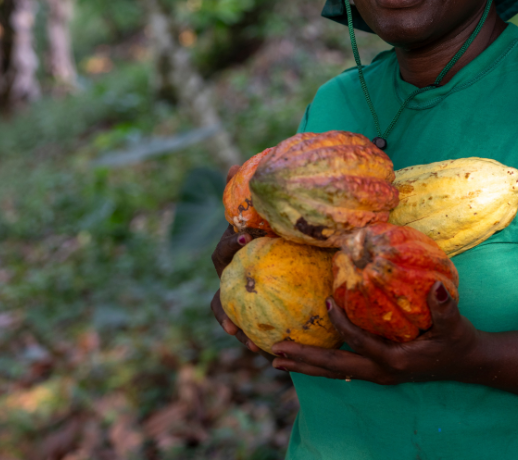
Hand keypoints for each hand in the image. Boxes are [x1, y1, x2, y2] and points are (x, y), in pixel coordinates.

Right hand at [210, 164, 264, 354]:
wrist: (294, 243)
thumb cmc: (278, 226)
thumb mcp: (273, 213)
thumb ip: (253, 195)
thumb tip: (231, 165)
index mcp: (235, 247)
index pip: (225, 247)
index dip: (232, 243)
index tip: (247, 238)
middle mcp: (233, 272)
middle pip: (222, 288)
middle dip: (225, 304)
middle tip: (235, 316)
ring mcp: (239, 292)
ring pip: (228, 312)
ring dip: (234, 328)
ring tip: (248, 343)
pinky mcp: (251, 308)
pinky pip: (247, 326)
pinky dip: (251, 338)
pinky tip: (265, 352)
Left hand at [270, 282, 481, 384]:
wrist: (466, 362)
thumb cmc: (458, 340)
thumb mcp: (454, 324)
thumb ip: (445, 307)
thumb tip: (438, 286)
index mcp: (395, 360)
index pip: (360, 343)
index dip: (342, 324)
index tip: (326, 303)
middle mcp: (381, 371)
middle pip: (335, 368)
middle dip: (304, 359)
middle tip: (274, 351)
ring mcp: (378, 374)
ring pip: (335, 372)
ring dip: (306, 365)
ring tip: (277, 360)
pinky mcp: (378, 370)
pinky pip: (343, 369)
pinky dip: (321, 364)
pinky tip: (305, 358)